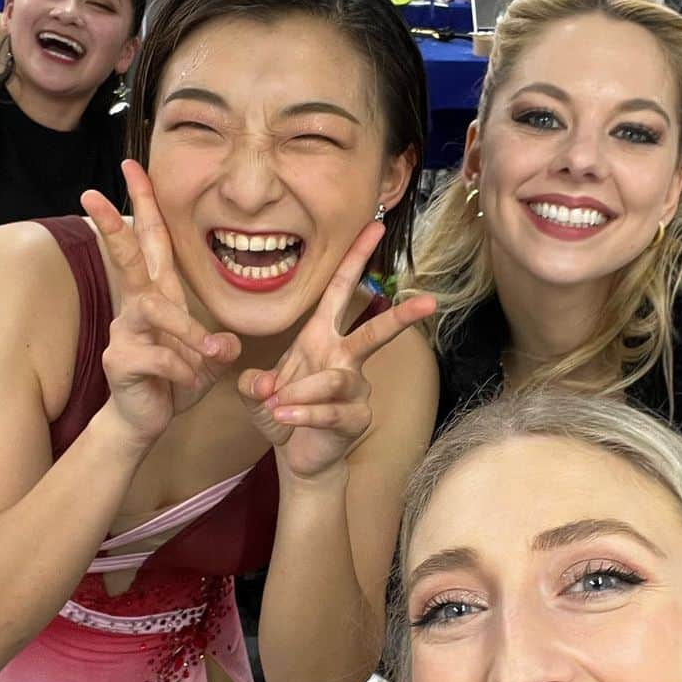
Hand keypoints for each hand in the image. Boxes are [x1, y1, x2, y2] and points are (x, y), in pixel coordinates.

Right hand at [82, 161, 240, 450]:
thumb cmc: (174, 381)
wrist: (146, 421)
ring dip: (187, 332)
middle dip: (112, 225)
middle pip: (126, 258)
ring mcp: (124, 332)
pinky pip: (159, 358)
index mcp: (158, 295)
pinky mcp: (120, 361)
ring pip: (154, 313)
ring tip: (209, 354)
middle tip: (90, 192)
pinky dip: (182, 371)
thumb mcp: (207, 359)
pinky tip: (189, 383)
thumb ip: (219, 346)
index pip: (152, 242)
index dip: (144, 204)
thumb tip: (228, 343)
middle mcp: (137, 307)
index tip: (133, 167)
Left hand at [239, 222, 435, 481]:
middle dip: (400, 316)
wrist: (296, 455)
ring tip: (276, 405)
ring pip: (335, 379)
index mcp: (321, 337)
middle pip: (374, 332)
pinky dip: (301, 414)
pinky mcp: (355, 418)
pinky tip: (282, 417)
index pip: (340, 290)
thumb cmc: (282, 411)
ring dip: (300, 392)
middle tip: (429, 301)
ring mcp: (355, 389)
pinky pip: (330, 411)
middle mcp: (344, 358)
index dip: (356, 258)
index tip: (375, 225)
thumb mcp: (256, 392)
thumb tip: (263, 386)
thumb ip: (253, 382)